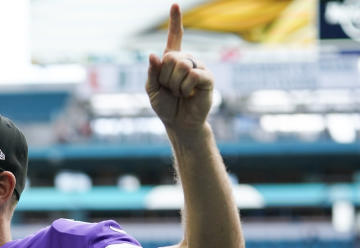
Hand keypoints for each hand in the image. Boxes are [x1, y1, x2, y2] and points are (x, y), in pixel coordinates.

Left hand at [146, 4, 212, 133]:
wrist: (179, 124)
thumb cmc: (166, 106)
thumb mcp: (152, 90)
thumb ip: (151, 73)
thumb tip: (153, 55)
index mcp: (172, 60)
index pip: (174, 38)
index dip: (175, 21)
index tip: (175, 5)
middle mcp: (187, 60)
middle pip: (171, 57)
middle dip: (165, 77)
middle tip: (170, 90)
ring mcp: (198, 67)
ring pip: (181, 65)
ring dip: (174, 84)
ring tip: (179, 93)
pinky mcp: (207, 78)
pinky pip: (192, 75)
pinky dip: (185, 88)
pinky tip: (189, 95)